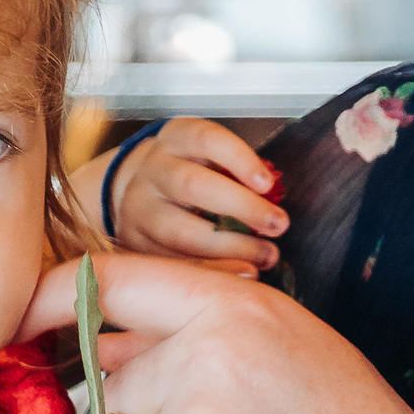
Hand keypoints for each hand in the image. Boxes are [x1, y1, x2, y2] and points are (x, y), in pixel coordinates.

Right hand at [100, 119, 287, 273]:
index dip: (239, 159)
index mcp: (177, 138)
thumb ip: (238, 176)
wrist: (139, 192)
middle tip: (278, 225)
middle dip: (242, 208)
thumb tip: (274, 210)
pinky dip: (212, 272)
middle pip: (194, 186)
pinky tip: (240, 275)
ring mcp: (139, 207)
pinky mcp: (135, 242)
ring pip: (181, 232)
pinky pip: (175, 263)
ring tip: (266, 256)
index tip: (267, 183)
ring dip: (231, 248)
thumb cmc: (193, 175)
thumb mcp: (211, 159)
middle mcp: (154, 169)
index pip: (207, 139)